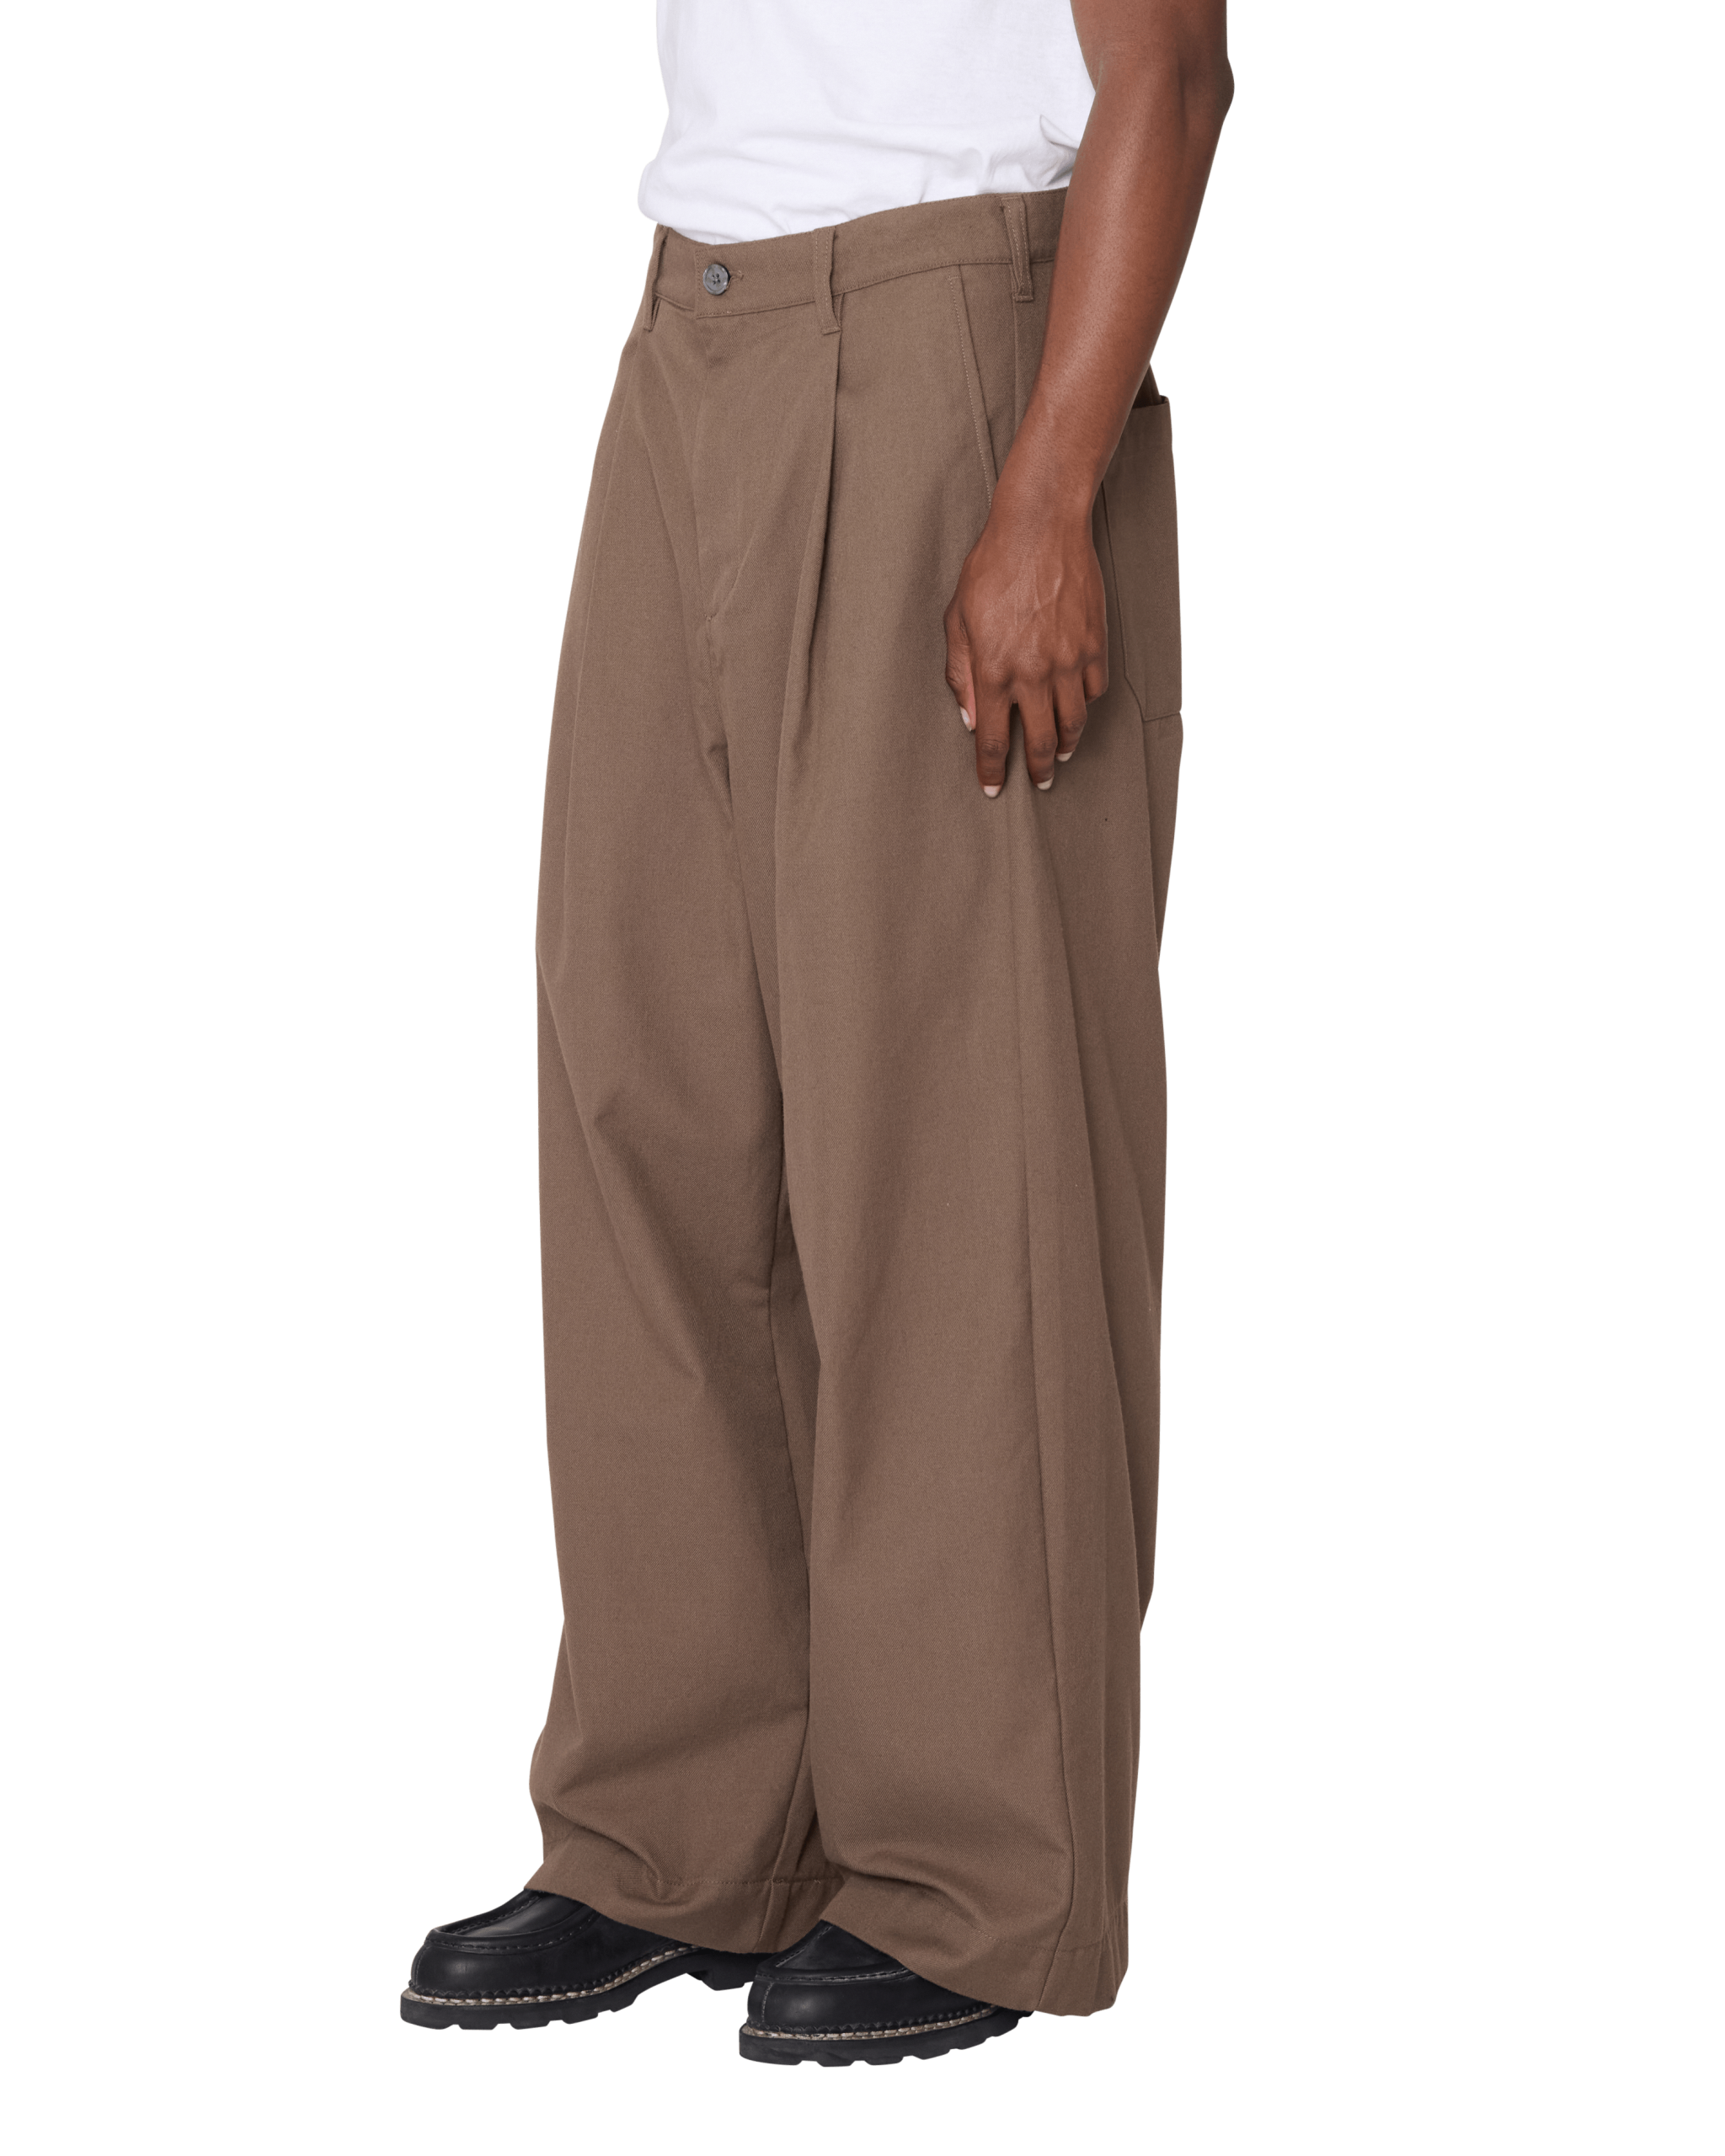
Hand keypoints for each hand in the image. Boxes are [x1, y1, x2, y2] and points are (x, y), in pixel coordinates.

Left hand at [943, 474, 1108, 795]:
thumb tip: (969, 716)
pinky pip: (1093, 689)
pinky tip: (1077, 707)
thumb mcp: (958, 621)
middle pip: (1039, 741)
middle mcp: (1033, 674)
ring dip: (1065, 744)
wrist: (1040, 529)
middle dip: (1037, 769)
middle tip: (1038, 781)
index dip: (991, 770)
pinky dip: (1084, 704)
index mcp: (994, 672)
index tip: (993, 787)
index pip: (992, 739)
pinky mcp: (1093, 644)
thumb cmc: (992, 567)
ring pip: (1072, 722)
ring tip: (1059, 753)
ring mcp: (1068, 661)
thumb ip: (961, 673)